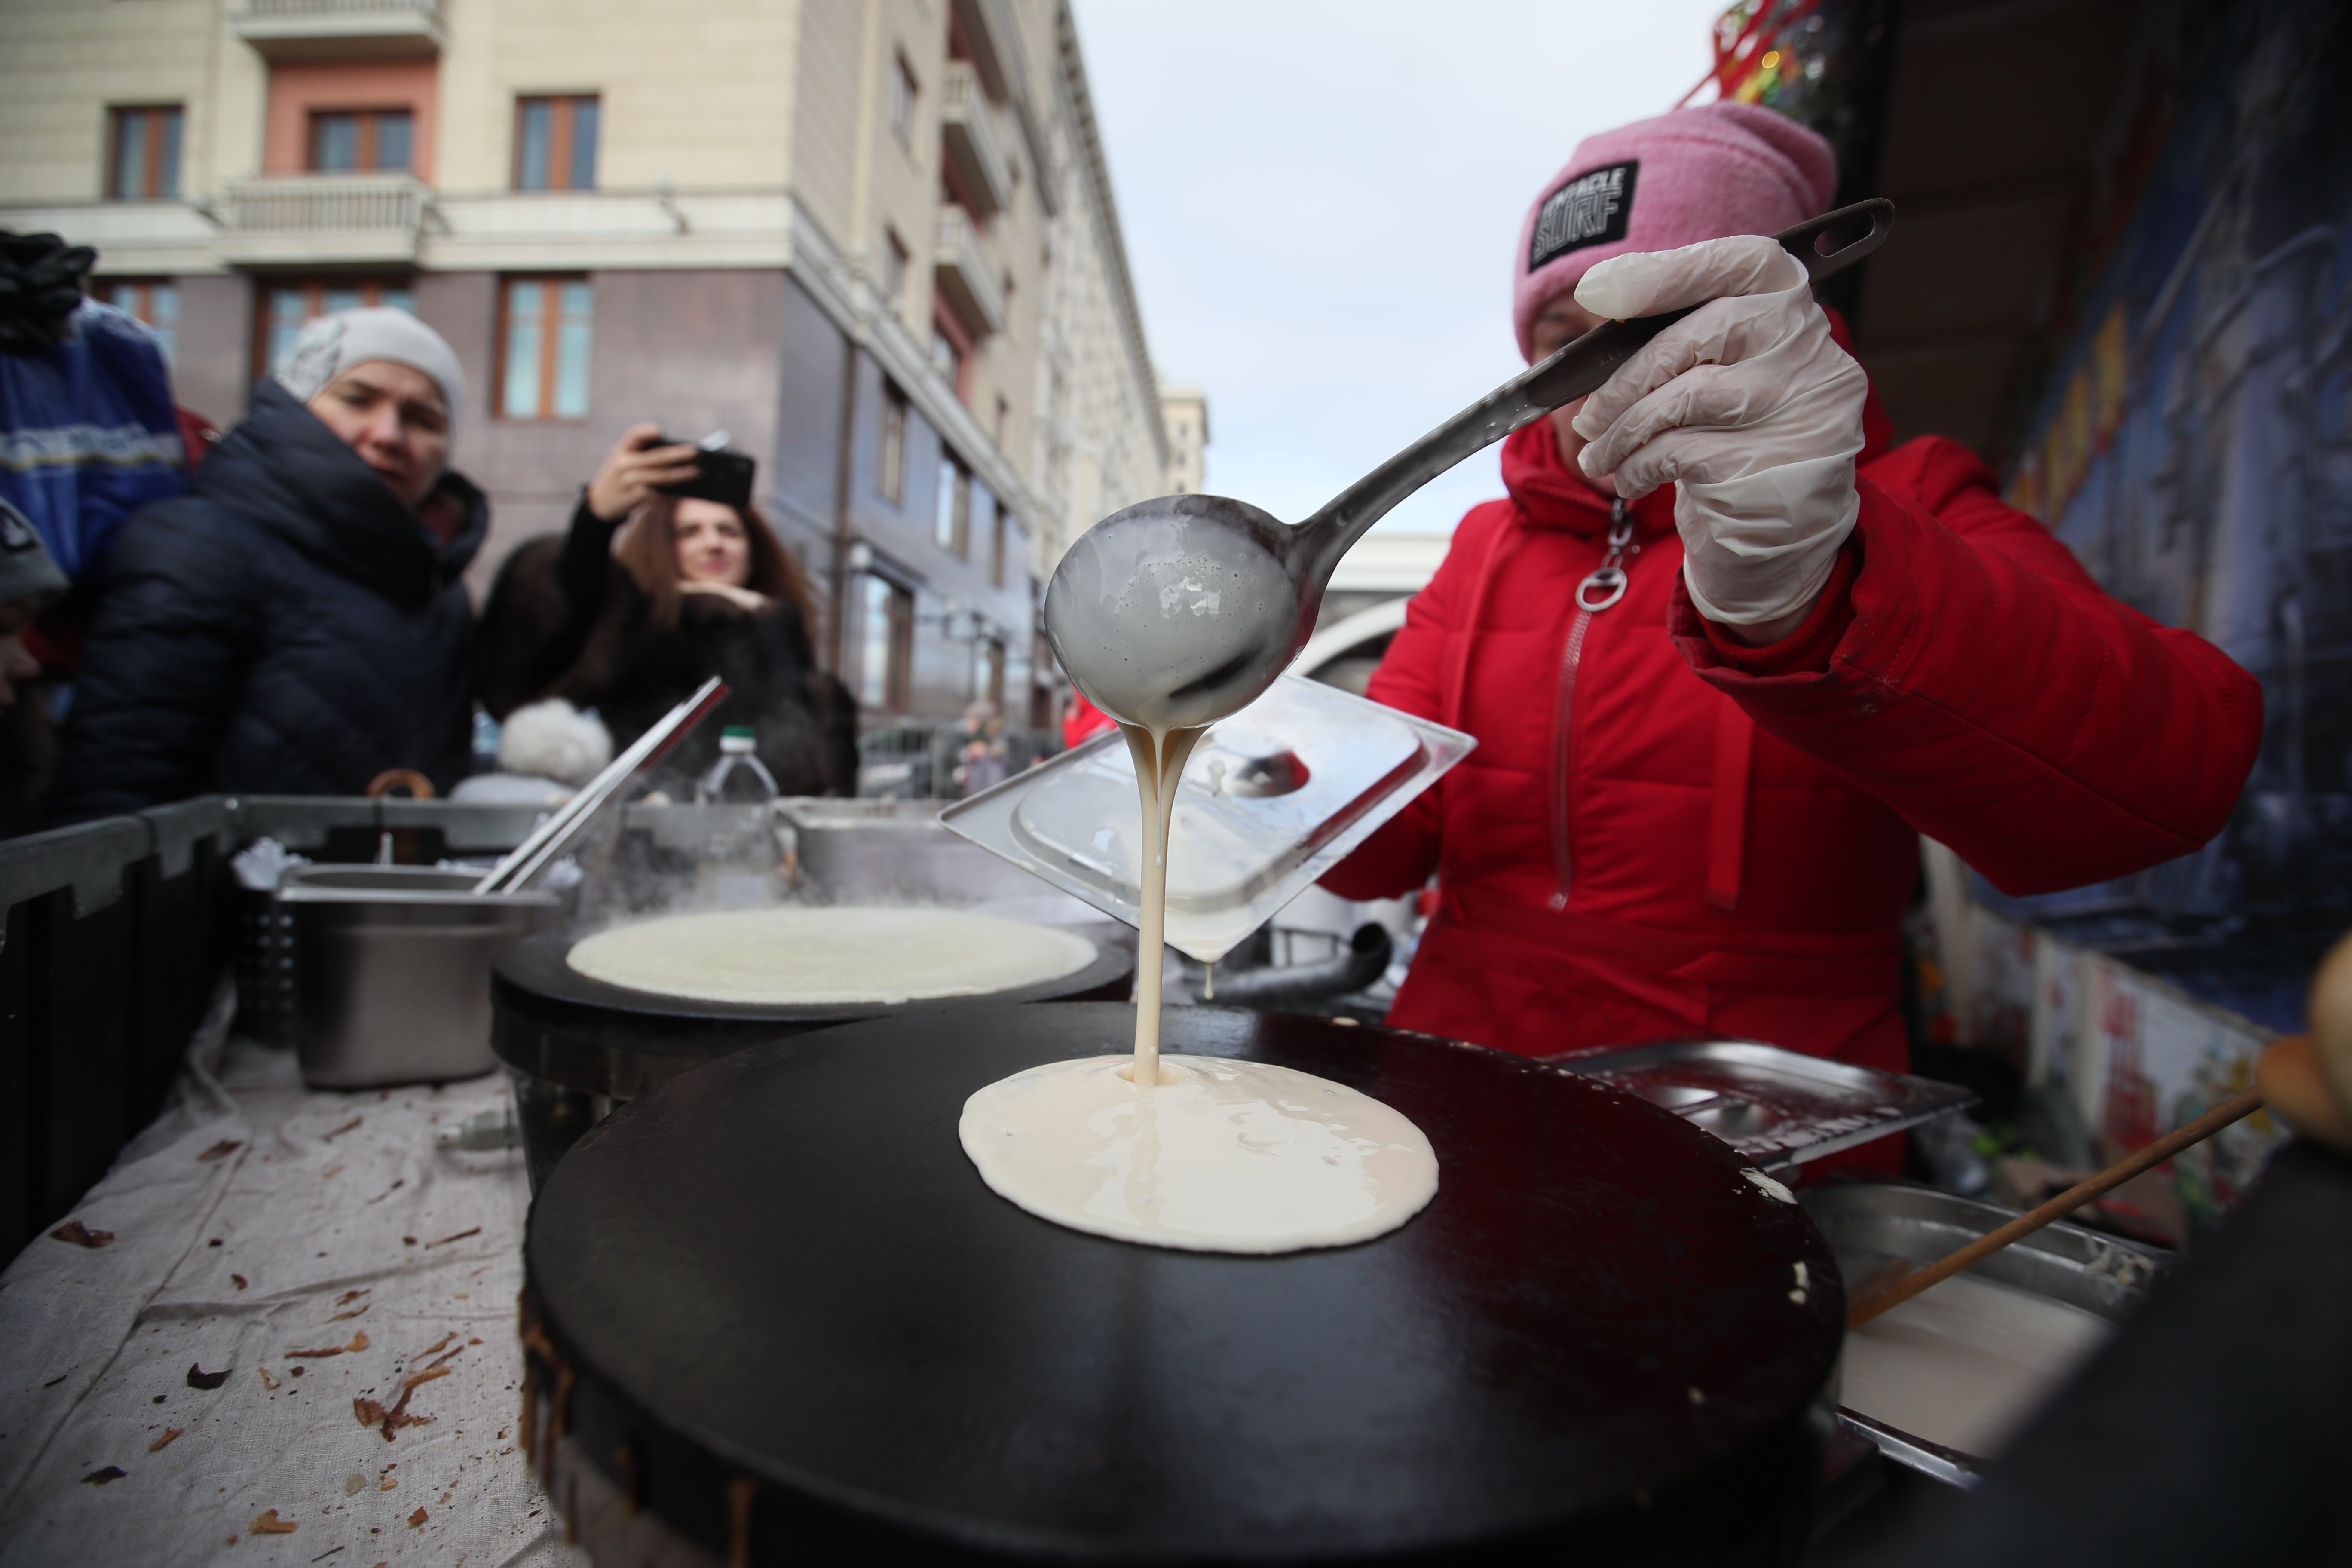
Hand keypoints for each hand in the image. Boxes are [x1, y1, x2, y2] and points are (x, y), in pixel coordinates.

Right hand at [586, 423, 700, 521]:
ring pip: (661, 477)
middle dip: (679, 454)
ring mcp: (629, 481)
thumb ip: (642, 455)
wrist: (600, 503)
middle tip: (697, 452)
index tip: (660, 432)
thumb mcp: (622, 461)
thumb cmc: (619, 478)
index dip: (647, 432)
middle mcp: (624, 463)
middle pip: (657, 457)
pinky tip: (685, 490)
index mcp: (621, 450)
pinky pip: (658, 494)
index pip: (634, 435)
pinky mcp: (634, 497)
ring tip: (698, 471)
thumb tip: (678, 457)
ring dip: (682, 474)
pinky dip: (672, 492)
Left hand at [1569, 235, 1867, 634]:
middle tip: (1589, 416)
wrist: (1781, 538)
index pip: (1745, 260)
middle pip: (1706, 330)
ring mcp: (1804, 408)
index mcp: (1797, 309)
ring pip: (1688, 395)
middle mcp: (1812, 351)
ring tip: (1598, 453)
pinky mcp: (1781, 466)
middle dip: (1629, 376)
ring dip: (1624, 429)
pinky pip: (1683, 451)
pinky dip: (1638, 464)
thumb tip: (1598, 289)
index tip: (1598, 291)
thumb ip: (1681, 332)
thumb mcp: (1716, 375)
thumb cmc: (1734, 439)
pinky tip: (1629, 478)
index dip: (1669, 270)